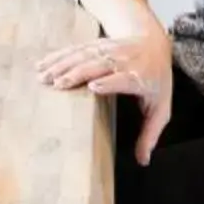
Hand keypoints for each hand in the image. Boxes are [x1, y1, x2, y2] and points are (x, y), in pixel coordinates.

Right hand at [37, 14, 176, 162]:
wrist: (154, 42)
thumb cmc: (156, 79)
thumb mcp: (161, 107)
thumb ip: (150, 133)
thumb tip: (143, 161)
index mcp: (140, 77)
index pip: (125, 78)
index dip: (110, 82)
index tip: (93, 86)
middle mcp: (124, 60)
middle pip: (100, 64)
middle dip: (78, 73)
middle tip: (58, 84)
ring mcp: (110, 49)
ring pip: (85, 55)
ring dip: (63, 64)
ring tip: (44, 76)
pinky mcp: (98, 45)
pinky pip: (77, 49)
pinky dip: (58, 56)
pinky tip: (42, 64)